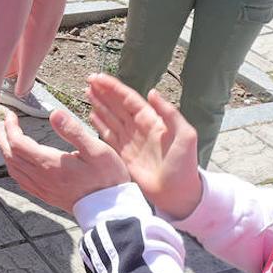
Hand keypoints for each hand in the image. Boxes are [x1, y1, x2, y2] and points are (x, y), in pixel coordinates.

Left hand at [0, 109, 129, 213]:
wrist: (112, 212)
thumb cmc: (108, 179)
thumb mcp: (97, 150)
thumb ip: (73, 130)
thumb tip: (54, 113)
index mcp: (49, 163)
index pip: (18, 142)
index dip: (10, 127)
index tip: (9, 114)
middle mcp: (41, 177)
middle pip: (9, 155)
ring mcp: (42, 188)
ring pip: (13, 168)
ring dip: (3, 151)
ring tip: (0, 138)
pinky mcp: (46, 196)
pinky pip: (21, 180)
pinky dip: (12, 166)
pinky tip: (15, 162)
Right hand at [85, 73, 201, 219]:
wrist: (178, 194)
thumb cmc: (184, 166)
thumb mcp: (185, 136)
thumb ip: (169, 113)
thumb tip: (152, 92)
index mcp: (152, 121)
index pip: (129, 99)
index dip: (113, 88)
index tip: (99, 78)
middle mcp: (139, 128)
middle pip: (117, 105)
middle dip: (103, 92)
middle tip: (89, 80)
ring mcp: (130, 140)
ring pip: (110, 117)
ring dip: (99, 104)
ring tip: (87, 92)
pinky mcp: (123, 154)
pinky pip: (108, 134)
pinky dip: (99, 124)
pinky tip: (91, 115)